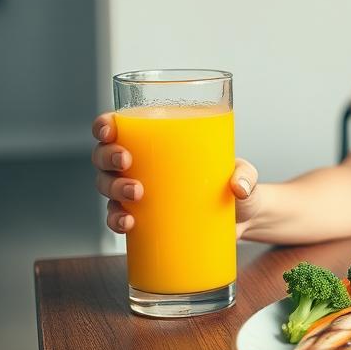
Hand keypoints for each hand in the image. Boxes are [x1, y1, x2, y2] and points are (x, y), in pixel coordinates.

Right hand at [90, 112, 260, 237]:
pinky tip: (128, 223)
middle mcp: (141, 164)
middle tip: (126, 163)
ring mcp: (139, 192)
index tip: (110, 130)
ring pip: (107, 185)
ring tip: (136, 195)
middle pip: (105, 156)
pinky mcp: (145, 219)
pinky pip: (118, 217)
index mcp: (158, 142)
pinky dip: (116, 220)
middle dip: (108, 157)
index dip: (104, 125)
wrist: (242, 219)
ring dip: (113, 189)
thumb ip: (246, 175)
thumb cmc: (235, 183)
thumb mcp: (244, 172)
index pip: (119, 126)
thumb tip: (239, 187)